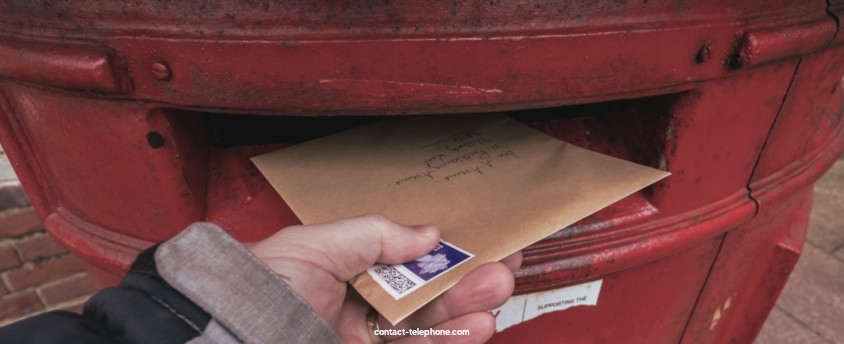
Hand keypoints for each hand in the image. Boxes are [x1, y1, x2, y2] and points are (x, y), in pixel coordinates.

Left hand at [248, 214, 520, 342]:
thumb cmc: (256, 288)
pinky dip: (450, 340)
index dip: (446, 251)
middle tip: (501, 266)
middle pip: (426, 292)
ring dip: (467, 310)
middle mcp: (360, 305)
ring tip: (495, 291)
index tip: (483, 240)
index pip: (407, 259)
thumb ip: (374, 234)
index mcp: (346, 269)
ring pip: (429, 325)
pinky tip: (476, 326)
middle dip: (467, 279)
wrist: (230, 338)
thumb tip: (428, 232)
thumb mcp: (314, 244)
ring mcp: (367, 338)